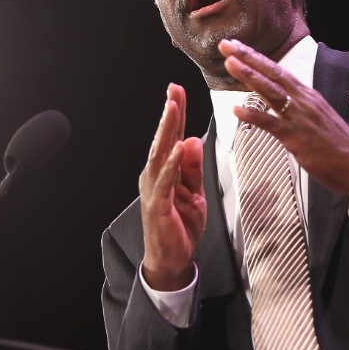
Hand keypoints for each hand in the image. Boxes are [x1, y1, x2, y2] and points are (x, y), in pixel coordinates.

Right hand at [138, 83, 206, 290]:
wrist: (172, 260)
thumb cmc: (181, 227)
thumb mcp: (194, 193)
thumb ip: (194, 169)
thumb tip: (194, 140)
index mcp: (164, 172)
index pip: (172, 138)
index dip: (175, 115)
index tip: (177, 91)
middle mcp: (154, 176)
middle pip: (163, 139)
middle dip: (169, 113)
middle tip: (174, 90)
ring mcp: (154, 189)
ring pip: (161, 153)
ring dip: (168, 130)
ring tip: (173, 108)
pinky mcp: (157, 204)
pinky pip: (166, 180)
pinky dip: (173, 162)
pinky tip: (180, 147)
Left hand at [218, 39, 348, 200]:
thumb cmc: (338, 145)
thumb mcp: (317, 117)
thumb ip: (299, 107)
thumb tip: (281, 102)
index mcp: (308, 95)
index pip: (278, 71)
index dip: (256, 58)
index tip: (238, 46)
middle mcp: (303, 101)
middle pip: (272, 73)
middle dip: (248, 57)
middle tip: (226, 44)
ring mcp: (300, 118)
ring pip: (270, 91)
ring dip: (249, 76)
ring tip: (230, 63)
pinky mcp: (297, 137)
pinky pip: (271, 124)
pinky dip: (253, 115)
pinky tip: (236, 109)